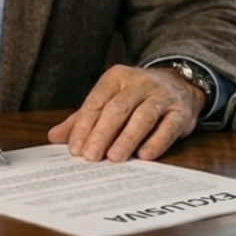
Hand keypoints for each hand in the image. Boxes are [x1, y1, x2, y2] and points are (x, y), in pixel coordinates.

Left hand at [47, 64, 205, 161]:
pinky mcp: (181, 111)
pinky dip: (156, 141)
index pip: (98, 100)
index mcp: (118, 77)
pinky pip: (168, 126)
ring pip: (143, 116)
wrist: (180, 82)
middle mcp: (140, 82)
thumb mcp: (110, 99)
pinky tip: (144, 155)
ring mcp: (162, 95)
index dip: (85, 125)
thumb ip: (84, 118)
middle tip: (90, 156)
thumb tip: (54, 136)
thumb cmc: (137, 96)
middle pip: (118, 107)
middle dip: (102, 133)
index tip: (75, 149)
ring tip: (114, 157)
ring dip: (127, 137)